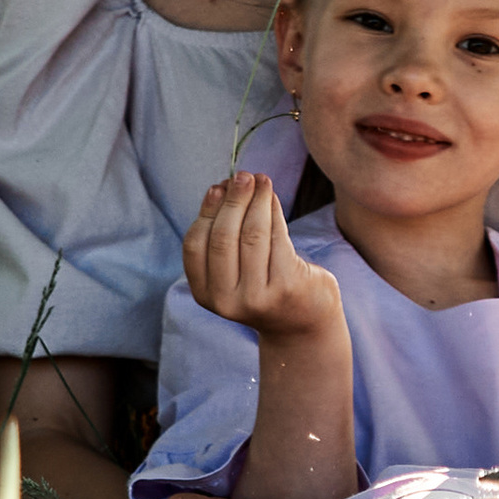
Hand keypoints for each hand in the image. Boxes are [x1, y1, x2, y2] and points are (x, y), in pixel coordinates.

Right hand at [185, 171, 342, 340]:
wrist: (302, 322)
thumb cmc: (265, 285)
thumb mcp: (233, 271)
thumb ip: (223, 238)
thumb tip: (225, 186)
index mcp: (205, 294)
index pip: (195, 245)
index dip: (206, 211)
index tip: (217, 186)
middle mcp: (227, 300)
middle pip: (223, 237)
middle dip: (232, 200)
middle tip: (242, 176)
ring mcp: (257, 297)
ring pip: (252, 235)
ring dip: (256, 200)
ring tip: (261, 179)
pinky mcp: (286, 287)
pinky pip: (277, 238)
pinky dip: (273, 211)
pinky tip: (272, 198)